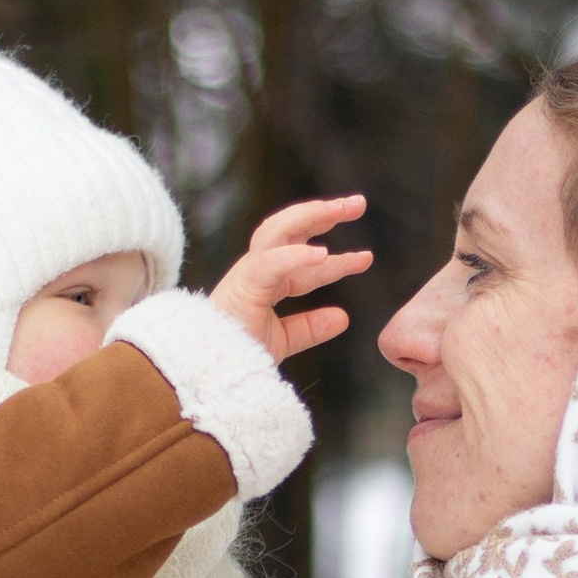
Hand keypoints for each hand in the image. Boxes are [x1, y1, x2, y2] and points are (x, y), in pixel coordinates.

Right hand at [206, 196, 368, 361]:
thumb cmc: (236, 356)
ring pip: (277, 230)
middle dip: (323, 213)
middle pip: (290, 229)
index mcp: (266, 281)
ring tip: (341, 208)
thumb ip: (309, 327)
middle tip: (358, 203)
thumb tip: (343, 317)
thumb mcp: (282, 341)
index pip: (305, 262)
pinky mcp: (242, 285)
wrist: (210, 373)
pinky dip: (295, 256)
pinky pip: (269, 263)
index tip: (366, 258)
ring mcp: (248, 273)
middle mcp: (257, 269)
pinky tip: (322, 253)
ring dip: (310, 215)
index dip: (338, 261)